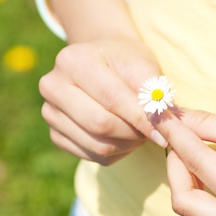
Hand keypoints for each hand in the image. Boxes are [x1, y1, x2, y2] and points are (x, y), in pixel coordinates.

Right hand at [39, 38, 166, 163]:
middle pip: (100, 124)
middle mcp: (52, 86)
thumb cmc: (125, 61)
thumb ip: (153, 94)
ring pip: (98, 145)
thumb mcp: (143, 66)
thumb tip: (165, 127)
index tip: (164, 132)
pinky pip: (92, 155)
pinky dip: (117, 152)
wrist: (102, 61)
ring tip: (142, 132)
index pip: (111, 98)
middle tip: (156, 132)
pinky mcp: (55, 134)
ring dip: (128, 145)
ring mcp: (49, 112)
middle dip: (134, 133)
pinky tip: (126, 137)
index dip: (140, 118)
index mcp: (72, 60)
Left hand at [157, 110, 215, 215]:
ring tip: (191, 151)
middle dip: (175, 168)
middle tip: (177, 138)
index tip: (160, 116)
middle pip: (185, 204)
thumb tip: (174, 116)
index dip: (174, 136)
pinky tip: (207, 171)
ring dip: (187, 183)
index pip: (196, 166)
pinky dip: (204, 196)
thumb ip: (209, 125)